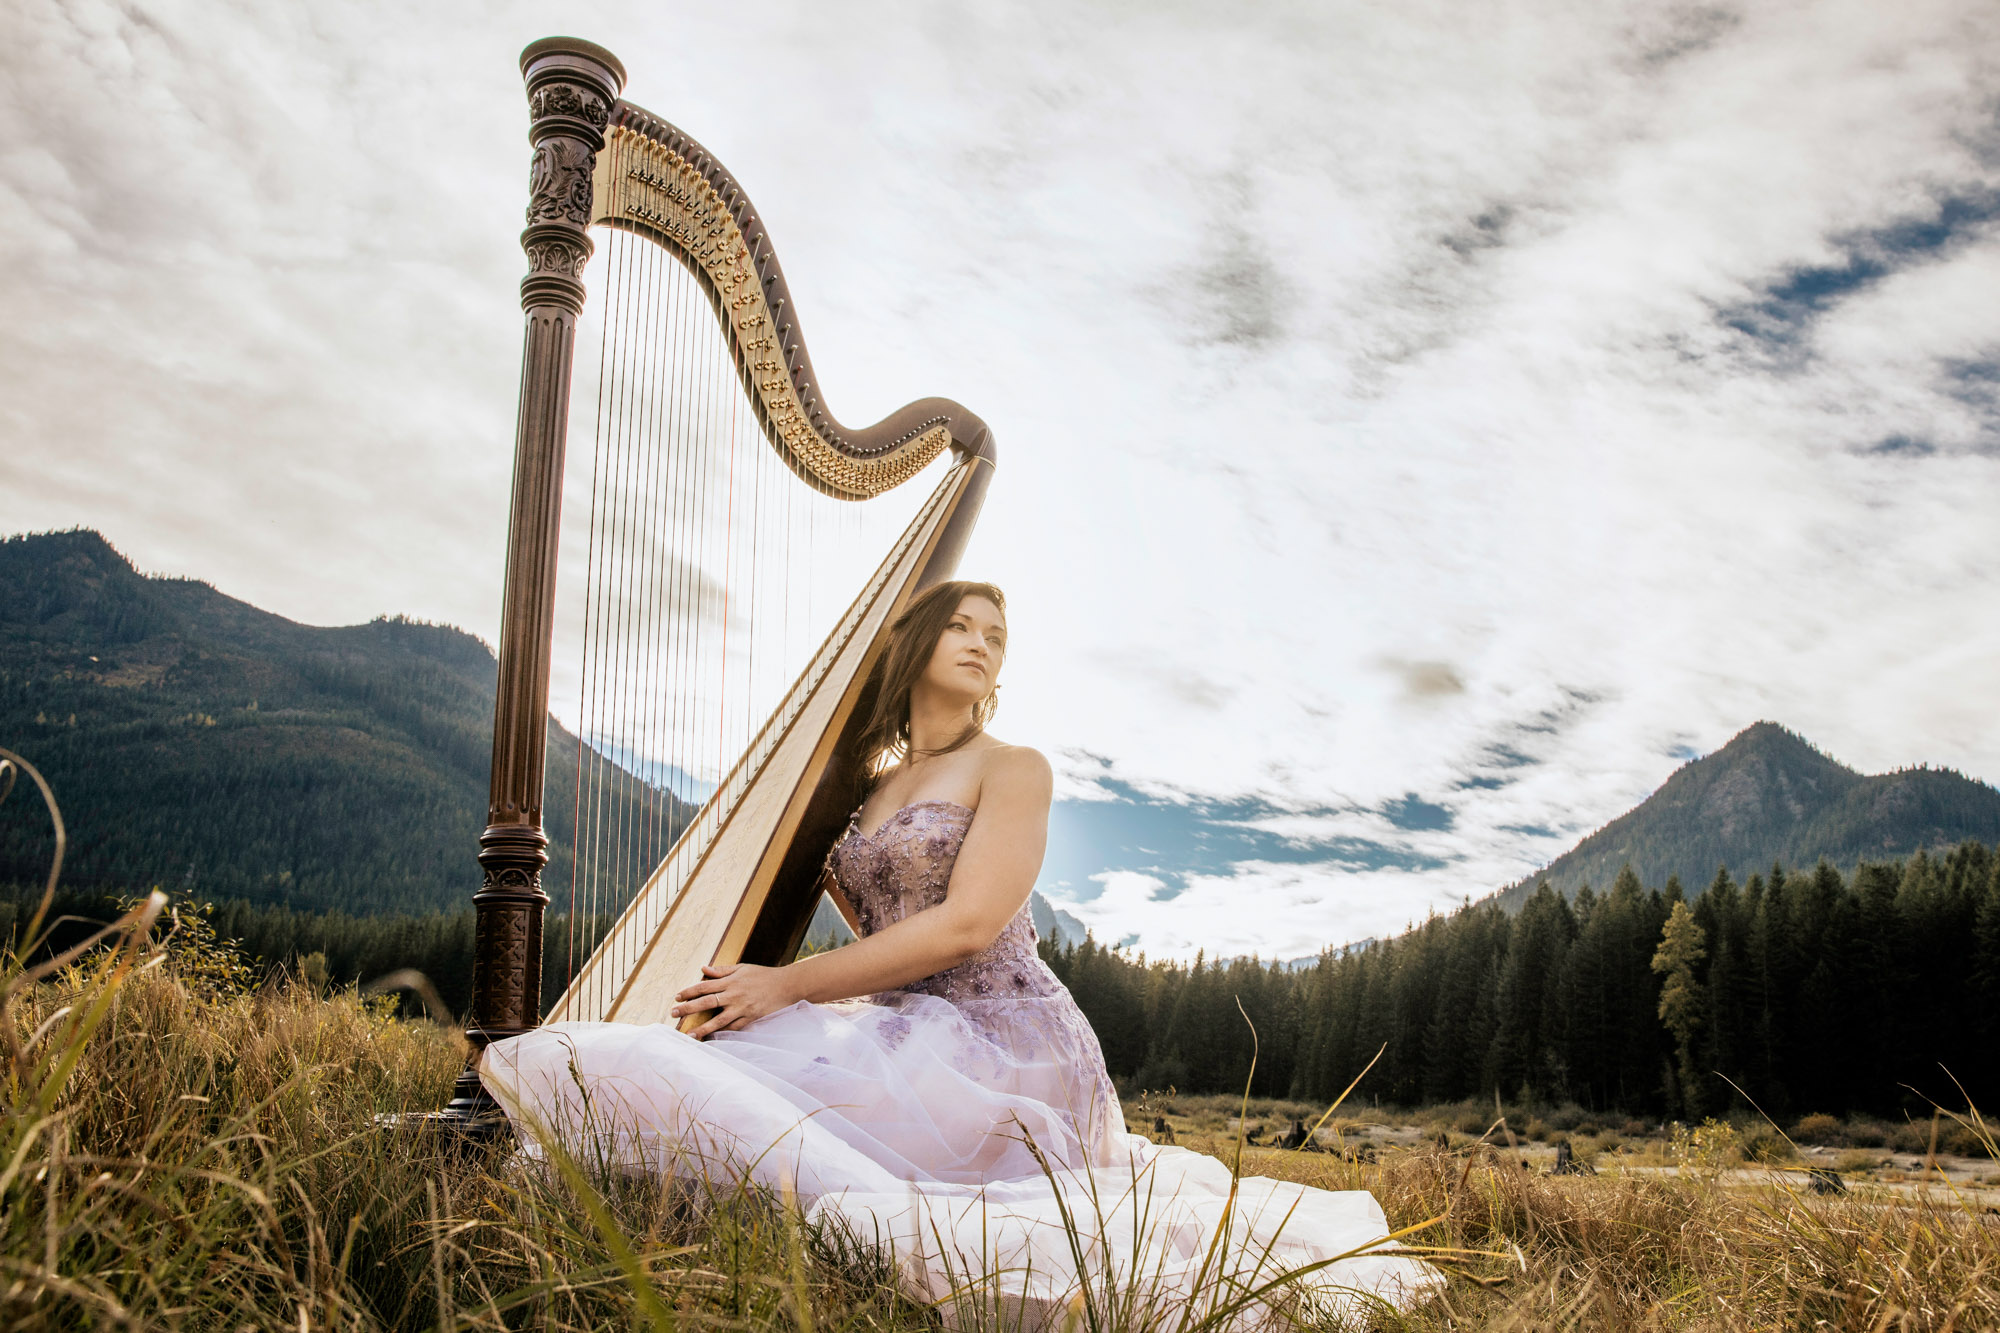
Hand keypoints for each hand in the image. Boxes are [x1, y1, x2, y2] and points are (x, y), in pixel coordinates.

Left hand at [671, 963, 797, 1038]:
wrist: (787, 985)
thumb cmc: (763, 975)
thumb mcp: (742, 968)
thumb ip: (722, 970)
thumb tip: (703, 968)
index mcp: (731, 981)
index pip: (704, 986)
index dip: (689, 992)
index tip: (677, 997)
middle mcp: (734, 995)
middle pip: (707, 1002)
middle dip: (688, 1008)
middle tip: (673, 1013)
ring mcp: (742, 1008)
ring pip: (719, 1020)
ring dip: (702, 1028)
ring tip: (688, 1035)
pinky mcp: (750, 1018)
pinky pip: (733, 1028)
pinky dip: (722, 1033)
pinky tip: (711, 1038)